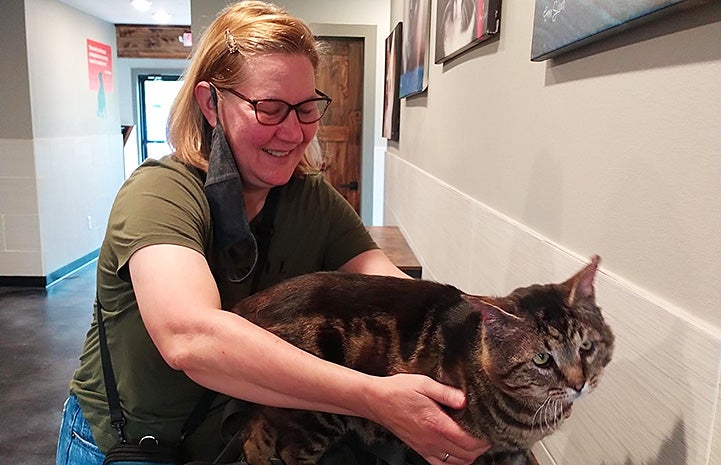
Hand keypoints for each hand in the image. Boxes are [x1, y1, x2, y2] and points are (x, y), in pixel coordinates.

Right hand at [365, 373, 490, 464]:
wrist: (376, 400)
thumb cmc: (398, 390)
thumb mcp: (424, 383)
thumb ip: (447, 393)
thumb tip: (465, 400)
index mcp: (436, 423)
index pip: (469, 441)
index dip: (484, 439)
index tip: (491, 430)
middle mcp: (432, 440)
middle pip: (467, 455)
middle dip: (481, 447)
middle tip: (486, 434)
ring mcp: (425, 447)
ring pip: (457, 463)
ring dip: (470, 455)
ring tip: (475, 442)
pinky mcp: (419, 450)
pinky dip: (454, 463)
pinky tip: (458, 453)